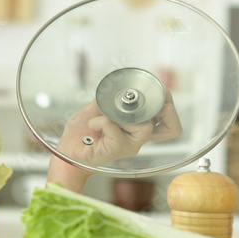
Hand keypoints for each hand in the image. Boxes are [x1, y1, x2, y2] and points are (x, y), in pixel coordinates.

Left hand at [55, 91, 182, 167]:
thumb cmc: (82, 133)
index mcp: (137, 129)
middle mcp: (137, 140)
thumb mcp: (96, 109)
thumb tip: (116, 86)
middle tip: (132, 101)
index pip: (171, 126)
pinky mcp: (115, 151)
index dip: (169, 107)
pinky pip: (114, 129)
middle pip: (168, 126)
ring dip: (123, 116)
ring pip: (144, 126)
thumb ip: (109, 99)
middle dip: (155, 107)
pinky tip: (93, 125)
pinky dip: (101, 121)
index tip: (158, 93)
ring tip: (105, 117)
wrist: (67, 150)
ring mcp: (128, 146)